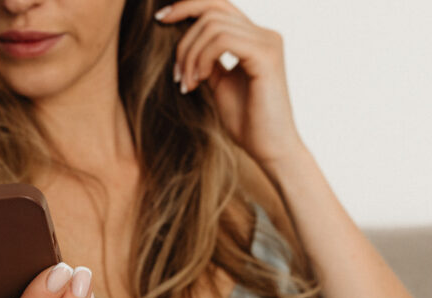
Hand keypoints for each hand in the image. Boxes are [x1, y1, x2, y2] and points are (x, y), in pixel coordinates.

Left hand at [156, 0, 304, 166]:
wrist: (270, 149)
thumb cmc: (247, 122)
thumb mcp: (219, 85)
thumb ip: (207, 60)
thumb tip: (184, 40)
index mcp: (254, 37)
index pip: (217, 5)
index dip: (187, 5)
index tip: (161, 19)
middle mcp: (264, 34)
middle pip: (211, 10)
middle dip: (184, 41)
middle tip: (177, 75)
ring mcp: (267, 42)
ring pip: (212, 25)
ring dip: (190, 54)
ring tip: (187, 83)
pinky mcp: (265, 56)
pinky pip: (222, 40)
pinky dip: (203, 59)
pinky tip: (200, 81)